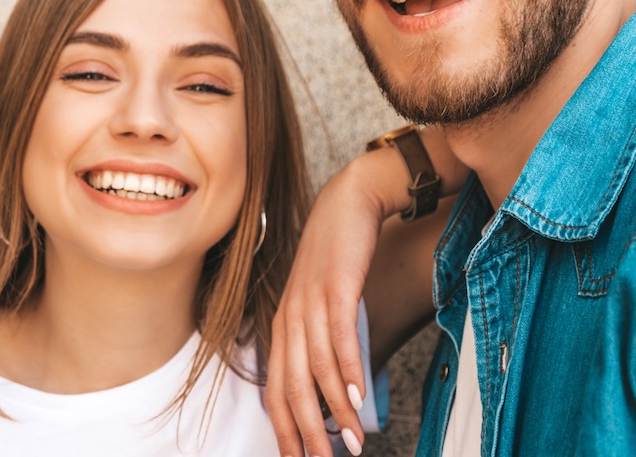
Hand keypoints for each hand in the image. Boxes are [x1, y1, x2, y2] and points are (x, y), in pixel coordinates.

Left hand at [265, 146, 409, 456]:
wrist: (348, 202)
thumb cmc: (338, 256)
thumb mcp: (324, 300)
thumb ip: (323, 338)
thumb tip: (338, 386)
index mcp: (283, 324)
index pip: (276, 388)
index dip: (285, 428)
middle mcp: (290, 316)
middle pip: (292, 387)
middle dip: (307, 433)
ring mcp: (310, 301)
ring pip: (316, 368)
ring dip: (335, 411)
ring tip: (355, 444)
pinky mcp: (336, 286)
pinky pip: (339, 337)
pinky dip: (348, 371)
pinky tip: (358, 398)